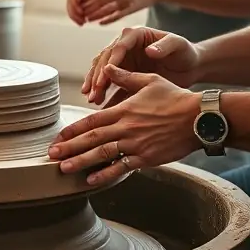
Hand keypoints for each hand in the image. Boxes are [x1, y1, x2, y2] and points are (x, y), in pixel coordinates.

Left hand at [50, 66, 199, 186]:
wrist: (199, 118)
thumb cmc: (176, 98)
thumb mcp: (149, 81)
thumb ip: (125, 77)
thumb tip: (108, 68)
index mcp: (124, 109)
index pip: (91, 121)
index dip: (73, 130)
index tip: (58, 137)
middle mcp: (126, 128)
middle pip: (92, 139)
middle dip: (69, 148)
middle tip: (50, 156)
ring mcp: (135, 144)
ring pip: (103, 154)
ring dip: (81, 162)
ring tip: (64, 169)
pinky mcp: (146, 158)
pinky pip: (122, 168)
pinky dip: (106, 175)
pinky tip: (91, 181)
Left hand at [81, 0, 161, 24]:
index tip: (79, 3)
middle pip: (99, 0)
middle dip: (88, 7)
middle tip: (80, 13)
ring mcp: (125, 0)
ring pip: (106, 9)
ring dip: (95, 15)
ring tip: (87, 19)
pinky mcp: (131, 9)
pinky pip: (116, 16)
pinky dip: (107, 20)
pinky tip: (100, 23)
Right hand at [81, 27, 200, 104]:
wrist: (190, 66)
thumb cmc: (185, 52)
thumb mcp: (177, 45)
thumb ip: (164, 46)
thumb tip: (148, 51)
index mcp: (136, 34)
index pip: (117, 48)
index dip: (109, 64)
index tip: (103, 80)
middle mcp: (125, 45)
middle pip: (106, 60)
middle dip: (98, 77)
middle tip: (93, 93)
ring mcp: (124, 59)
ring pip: (104, 71)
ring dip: (96, 84)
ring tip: (92, 99)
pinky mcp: (125, 73)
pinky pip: (112, 83)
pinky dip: (104, 92)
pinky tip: (98, 103)